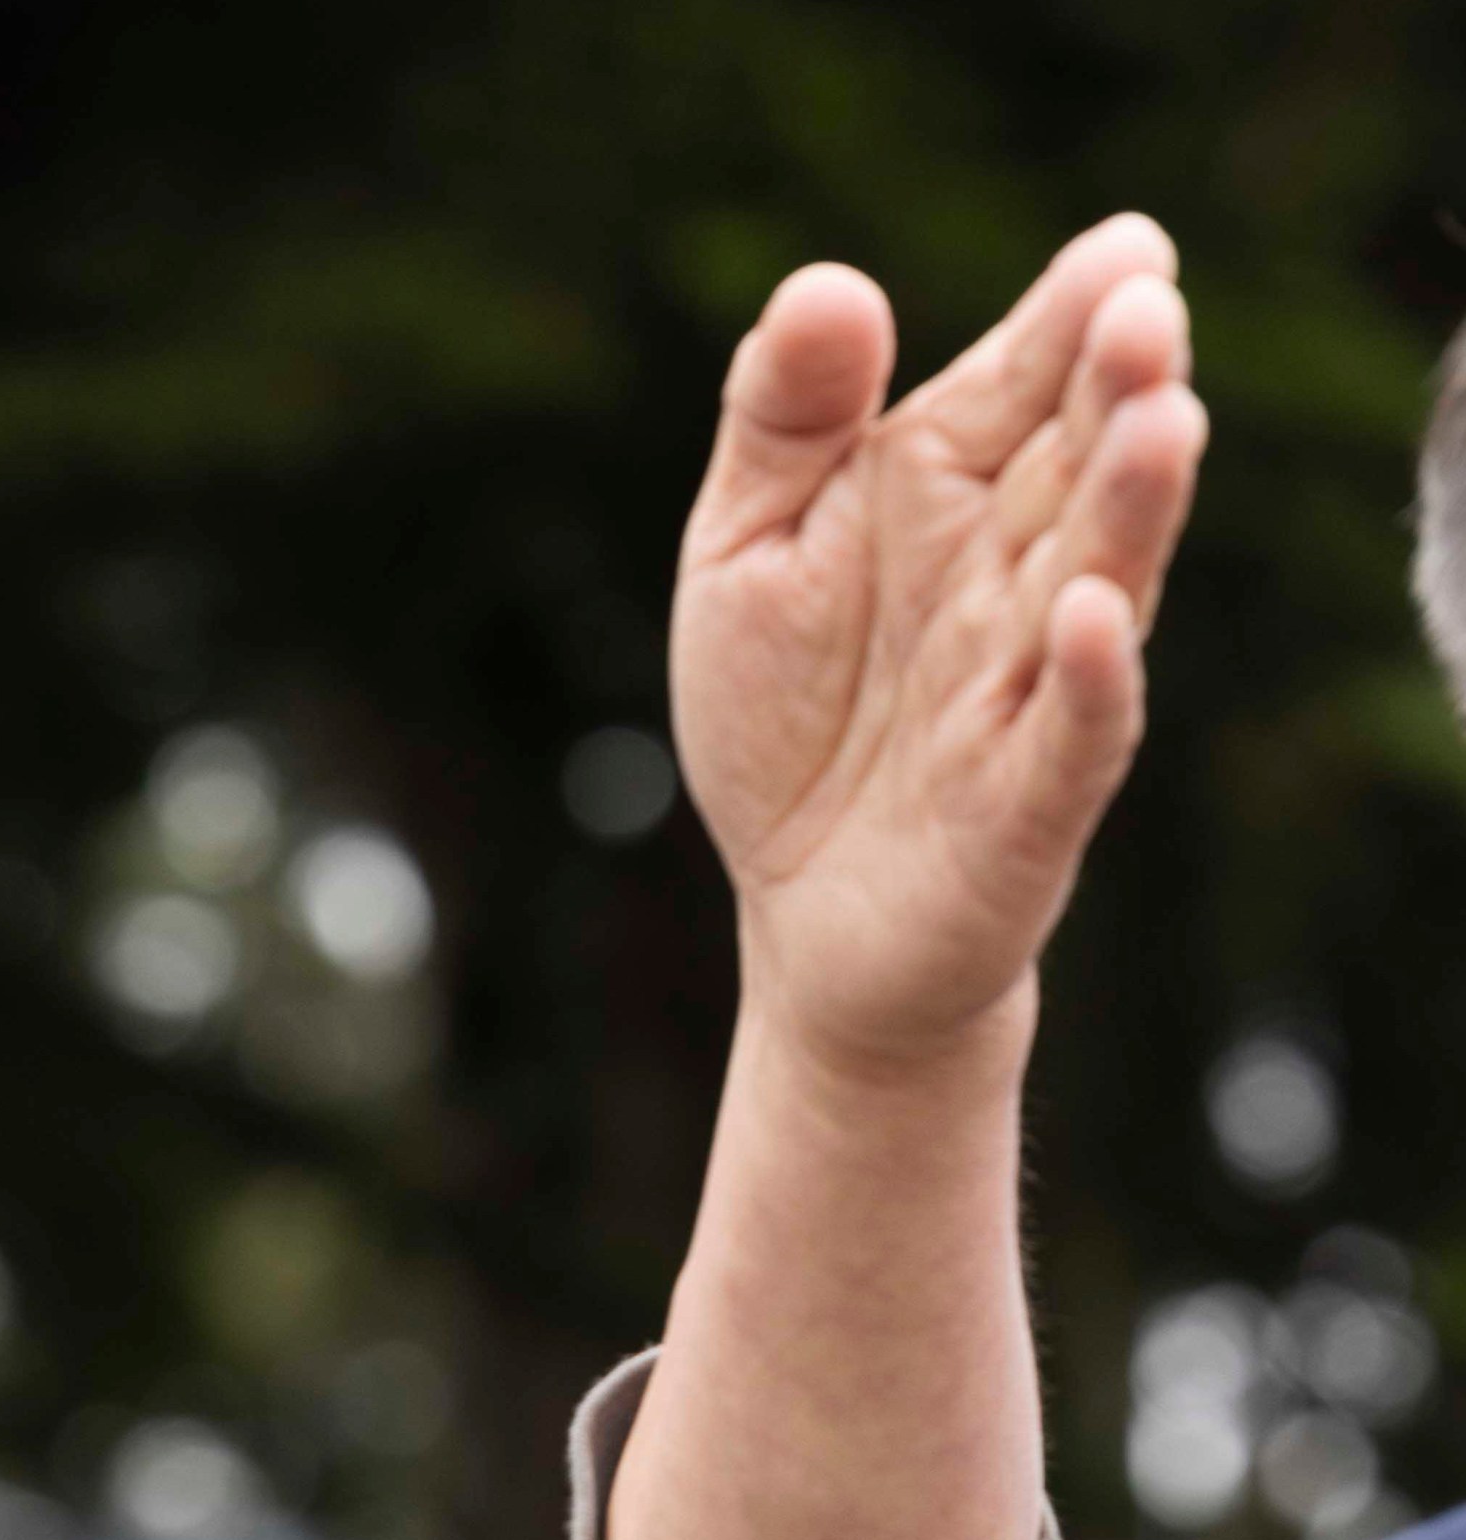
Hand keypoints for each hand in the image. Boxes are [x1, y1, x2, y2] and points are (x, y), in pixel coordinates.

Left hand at [672, 218, 1205, 1073]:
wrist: (801, 919)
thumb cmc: (788, 717)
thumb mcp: (746, 551)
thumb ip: (783, 421)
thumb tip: (832, 286)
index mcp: (948, 484)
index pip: (1023, 379)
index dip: (1072, 315)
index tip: (1126, 252)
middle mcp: (1014, 570)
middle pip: (1079, 464)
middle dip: (1118, 390)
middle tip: (1148, 314)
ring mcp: (1031, 684)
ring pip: (1097, 581)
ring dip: (1132, 506)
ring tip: (1162, 418)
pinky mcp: (1028, 804)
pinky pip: (1070, 737)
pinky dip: (1090, 682)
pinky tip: (1095, 618)